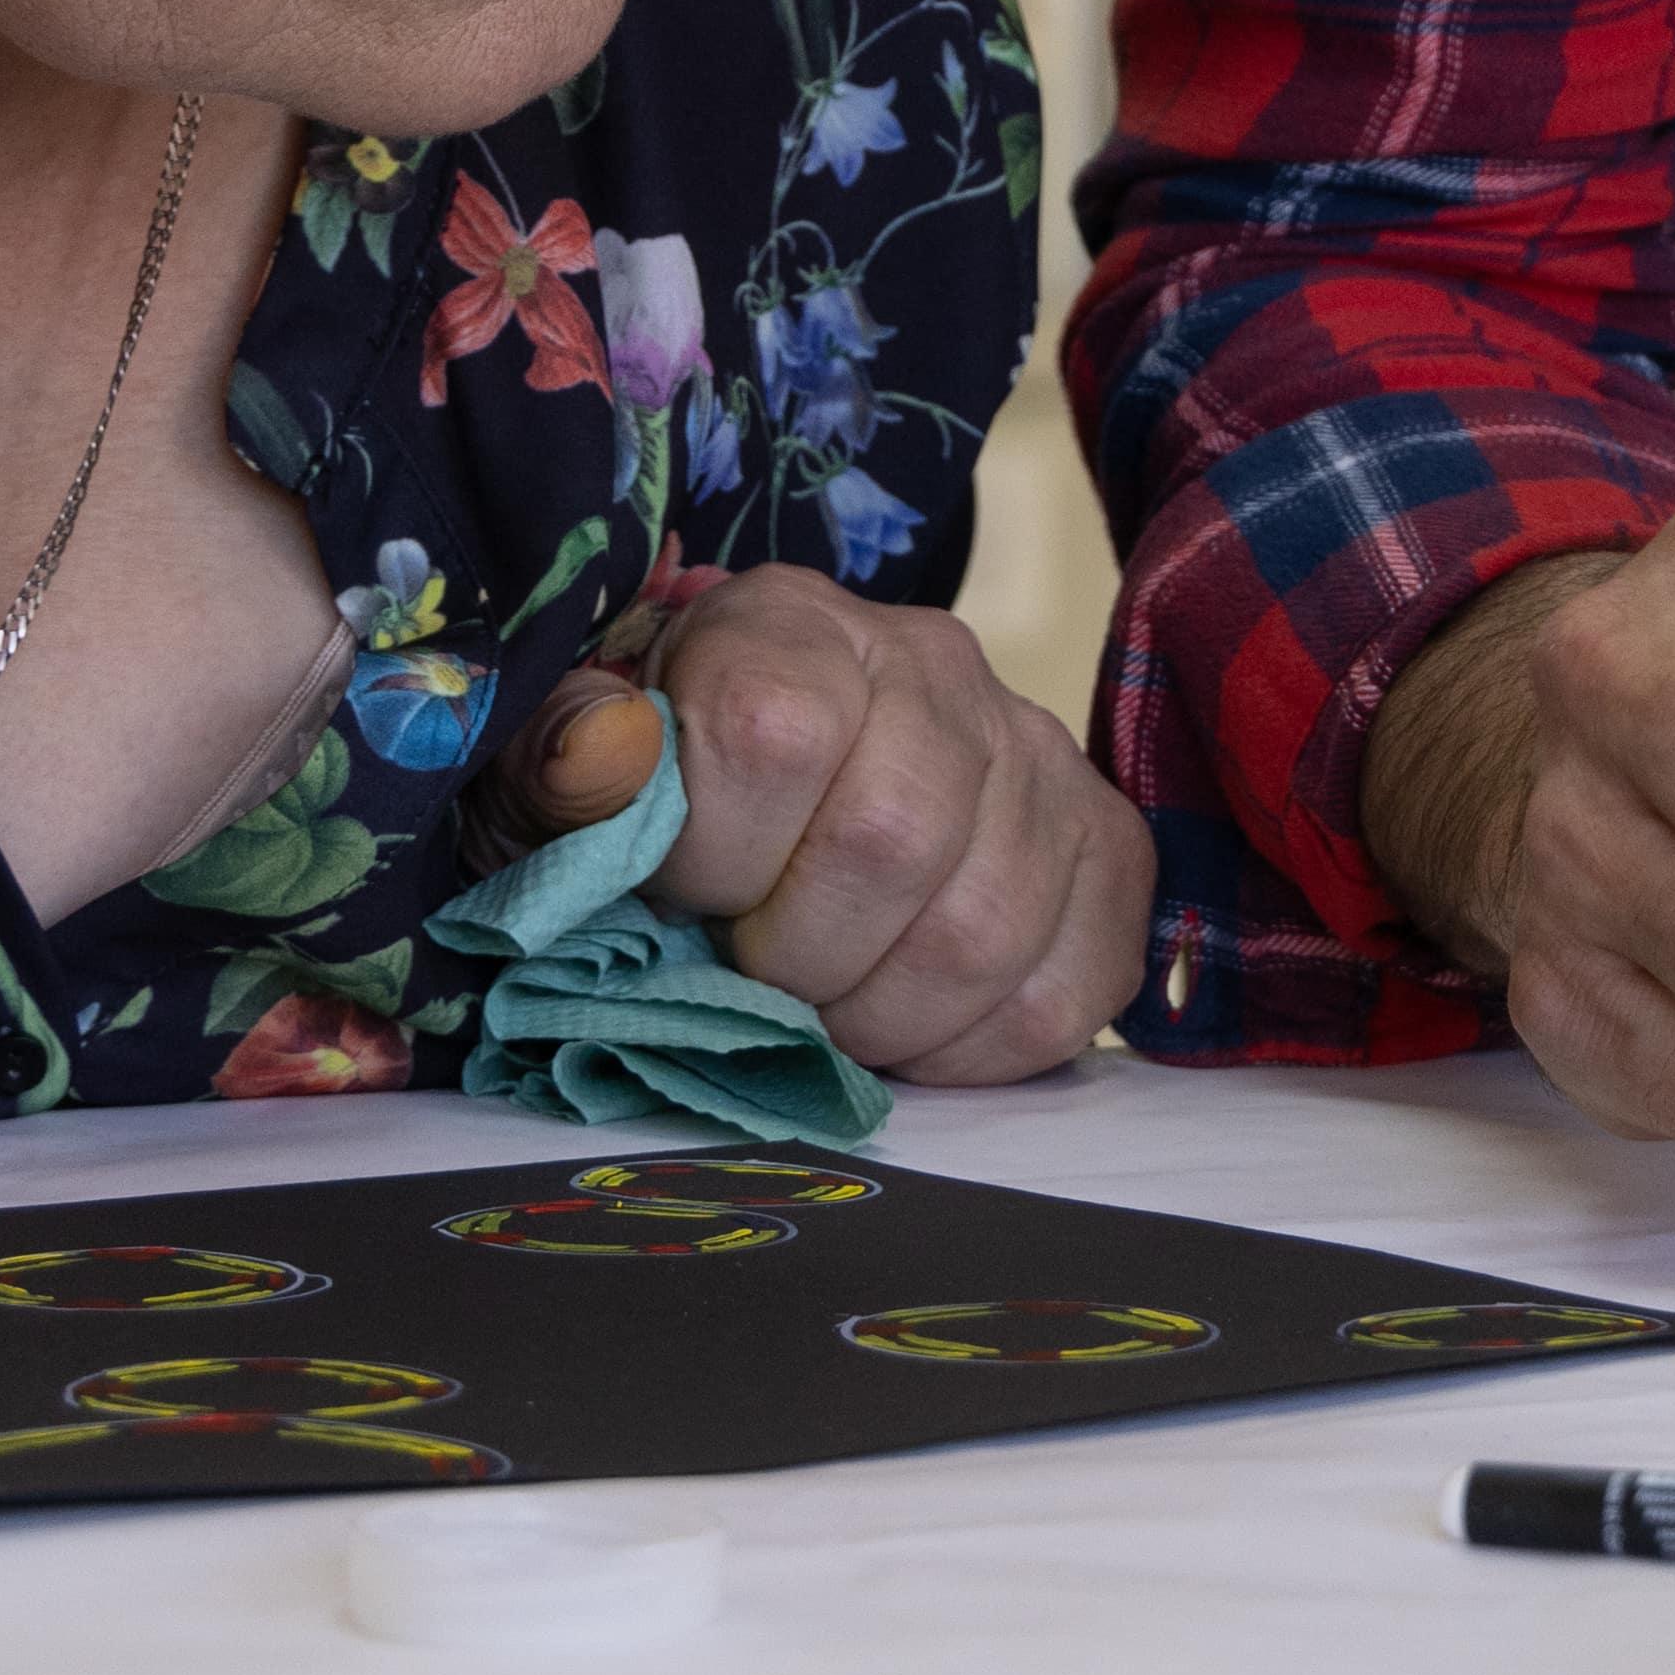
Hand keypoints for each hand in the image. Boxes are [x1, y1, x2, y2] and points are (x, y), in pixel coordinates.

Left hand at [489, 570, 1149, 1081]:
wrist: (787, 771)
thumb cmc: (669, 792)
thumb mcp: (573, 772)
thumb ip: (568, 764)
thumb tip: (604, 759)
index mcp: (792, 625)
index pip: (773, 734)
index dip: (713, 859)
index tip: (678, 898)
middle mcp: (935, 666)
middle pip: (894, 843)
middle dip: (798, 962)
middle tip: (757, 979)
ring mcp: (1037, 756)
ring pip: (984, 935)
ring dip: (882, 1020)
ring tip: (828, 1008)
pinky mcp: (1106, 848)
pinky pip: (1069, 989)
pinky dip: (976, 1048)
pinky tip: (913, 1024)